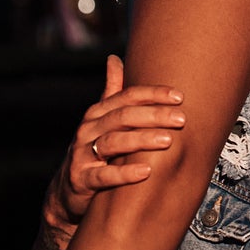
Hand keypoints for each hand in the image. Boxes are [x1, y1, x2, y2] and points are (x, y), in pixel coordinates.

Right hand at [40, 54, 184, 230]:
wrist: (67, 191)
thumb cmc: (93, 151)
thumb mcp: (101, 121)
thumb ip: (111, 91)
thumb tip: (114, 58)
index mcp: (98, 113)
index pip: (128, 97)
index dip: (153, 94)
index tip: (180, 96)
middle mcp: (88, 129)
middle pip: (123, 116)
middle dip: (154, 115)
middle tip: (181, 119)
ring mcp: (82, 154)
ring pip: (113, 142)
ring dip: (142, 139)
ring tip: (167, 140)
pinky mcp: (81, 179)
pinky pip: (103, 175)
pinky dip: (124, 173)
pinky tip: (146, 171)